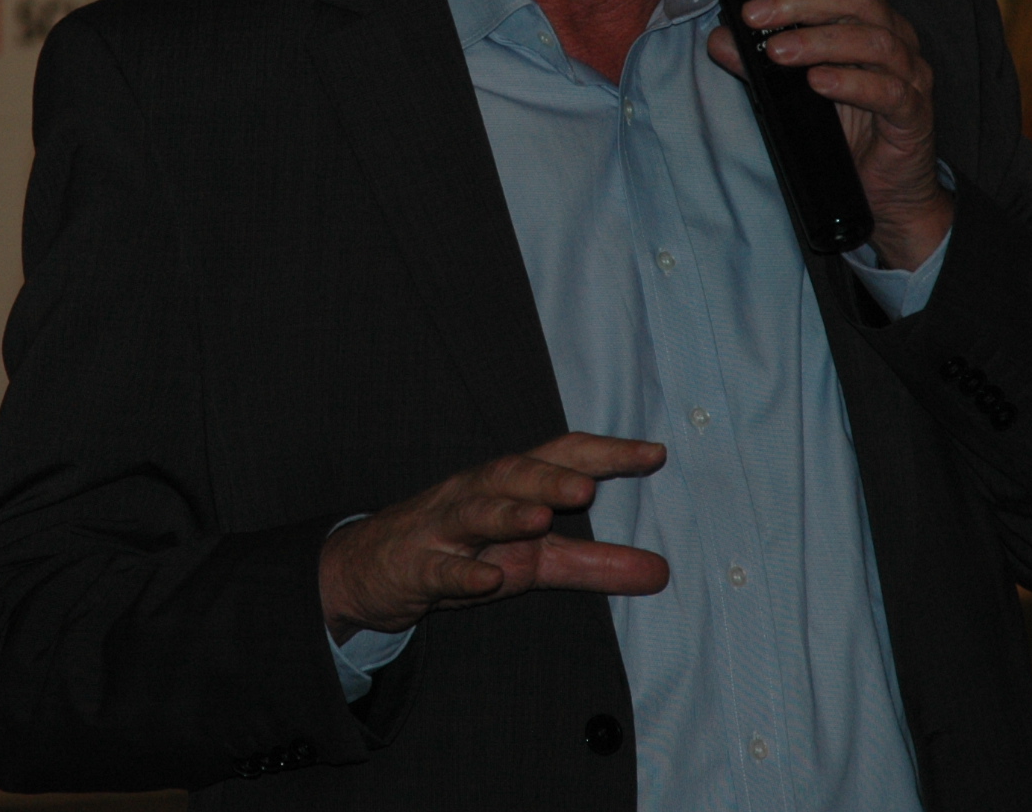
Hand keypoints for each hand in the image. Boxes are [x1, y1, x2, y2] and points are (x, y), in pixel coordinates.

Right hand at [318, 432, 669, 642]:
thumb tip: (662, 572)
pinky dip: (463, 572)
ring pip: (474, 512)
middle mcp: (477, 495)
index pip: (560, 456)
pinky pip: (440, 569)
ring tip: (540, 519)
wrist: (370, 568)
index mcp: (510, 486)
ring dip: (506, 514)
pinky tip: (489, 578)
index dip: (605, 453)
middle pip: (513, 474)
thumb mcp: (533, 559)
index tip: (653, 454)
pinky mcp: (416, 566)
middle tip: (588, 487)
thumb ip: (595, 563)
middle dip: (550, 478)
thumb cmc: (462, 551)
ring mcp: (443, 529)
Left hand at [706, 0, 953, 269]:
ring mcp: (909, 73)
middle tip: (753, 14)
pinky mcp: (914, 113)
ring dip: (819, 39)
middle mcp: (892, 35)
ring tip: (776, 51)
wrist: (886, 191)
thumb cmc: (844, 130)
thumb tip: (719, 38)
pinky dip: (852, 82)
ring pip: (873, 38)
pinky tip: (818, 82)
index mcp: (864, 18)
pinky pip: (889, 91)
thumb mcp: (790, 92)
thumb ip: (756, 63)